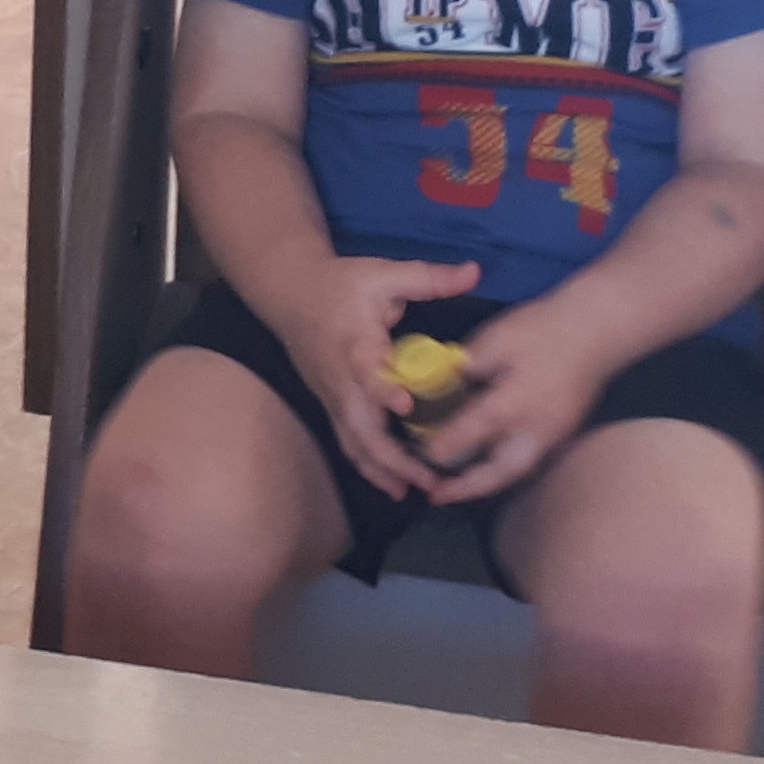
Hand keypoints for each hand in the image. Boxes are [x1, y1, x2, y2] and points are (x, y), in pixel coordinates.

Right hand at [251, 254, 480, 500]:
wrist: (289, 293)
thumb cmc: (340, 284)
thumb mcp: (383, 273)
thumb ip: (428, 277)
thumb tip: (473, 272)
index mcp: (354, 343)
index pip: (366, 372)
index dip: (383, 390)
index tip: (407, 407)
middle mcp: (340, 378)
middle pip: (359, 426)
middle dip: (391, 457)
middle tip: (428, 478)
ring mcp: (333, 397)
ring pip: (352, 442)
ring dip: (382, 470)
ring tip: (414, 492)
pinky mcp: (331, 406)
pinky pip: (349, 442)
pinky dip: (370, 467)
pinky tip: (395, 486)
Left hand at [410, 298, 621, 504]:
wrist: (598, 331)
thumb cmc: (546, 329)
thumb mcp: (499, 338)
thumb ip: (469, 365)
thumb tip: (446, 382)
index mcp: (515, 402)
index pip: (473, 431)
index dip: (446, 445)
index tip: (426, 455)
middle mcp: (535, 428)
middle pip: (500, 471)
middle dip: (468, 488)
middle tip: (439, 496)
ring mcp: (554, 434)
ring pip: (516, 470)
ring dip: (486, 483)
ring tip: (457, 488)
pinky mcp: (563, 432)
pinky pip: (529, 460)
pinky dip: (504, 469)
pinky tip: (487, 467)